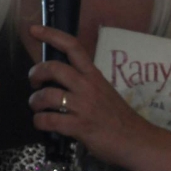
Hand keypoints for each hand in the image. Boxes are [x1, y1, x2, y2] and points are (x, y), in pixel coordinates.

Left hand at [27, 25, 142, 163]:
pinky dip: (39, 121)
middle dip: (36, 73)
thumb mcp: (103, 91)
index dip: (51, 35)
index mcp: (93, 74)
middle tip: (34, 82)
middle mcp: (87, 86)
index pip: (72, 46)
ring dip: (35, 101)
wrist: (136, 140)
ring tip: (36, 107)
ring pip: (47, 95)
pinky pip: (48, 120)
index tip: (34, 29)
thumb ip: (84, 83)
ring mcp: (83, 106)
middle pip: (54, 68)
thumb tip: (60, 81)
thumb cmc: (118, 117)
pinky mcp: (79, 126)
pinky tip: (42, 123)